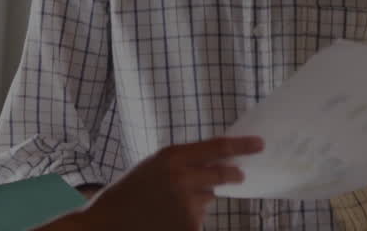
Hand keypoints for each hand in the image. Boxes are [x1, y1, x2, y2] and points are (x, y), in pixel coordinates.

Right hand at [79, 136, 263, 230]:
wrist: (106, 223)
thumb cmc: (131, 191)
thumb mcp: (156, 164)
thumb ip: (186, 161)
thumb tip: (222, 161)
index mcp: (172, 156)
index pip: (217, 147)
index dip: (242, 145)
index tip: (259, 144)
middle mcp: (182, 178)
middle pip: (222, 174)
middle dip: (234, 175)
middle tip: (240, 174)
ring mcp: (186, 205)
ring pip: (207, 198)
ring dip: (198, 199)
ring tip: (168, 204)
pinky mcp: (189, 227)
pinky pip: (198, 217)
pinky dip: (189, 217)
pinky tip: (167, 218)